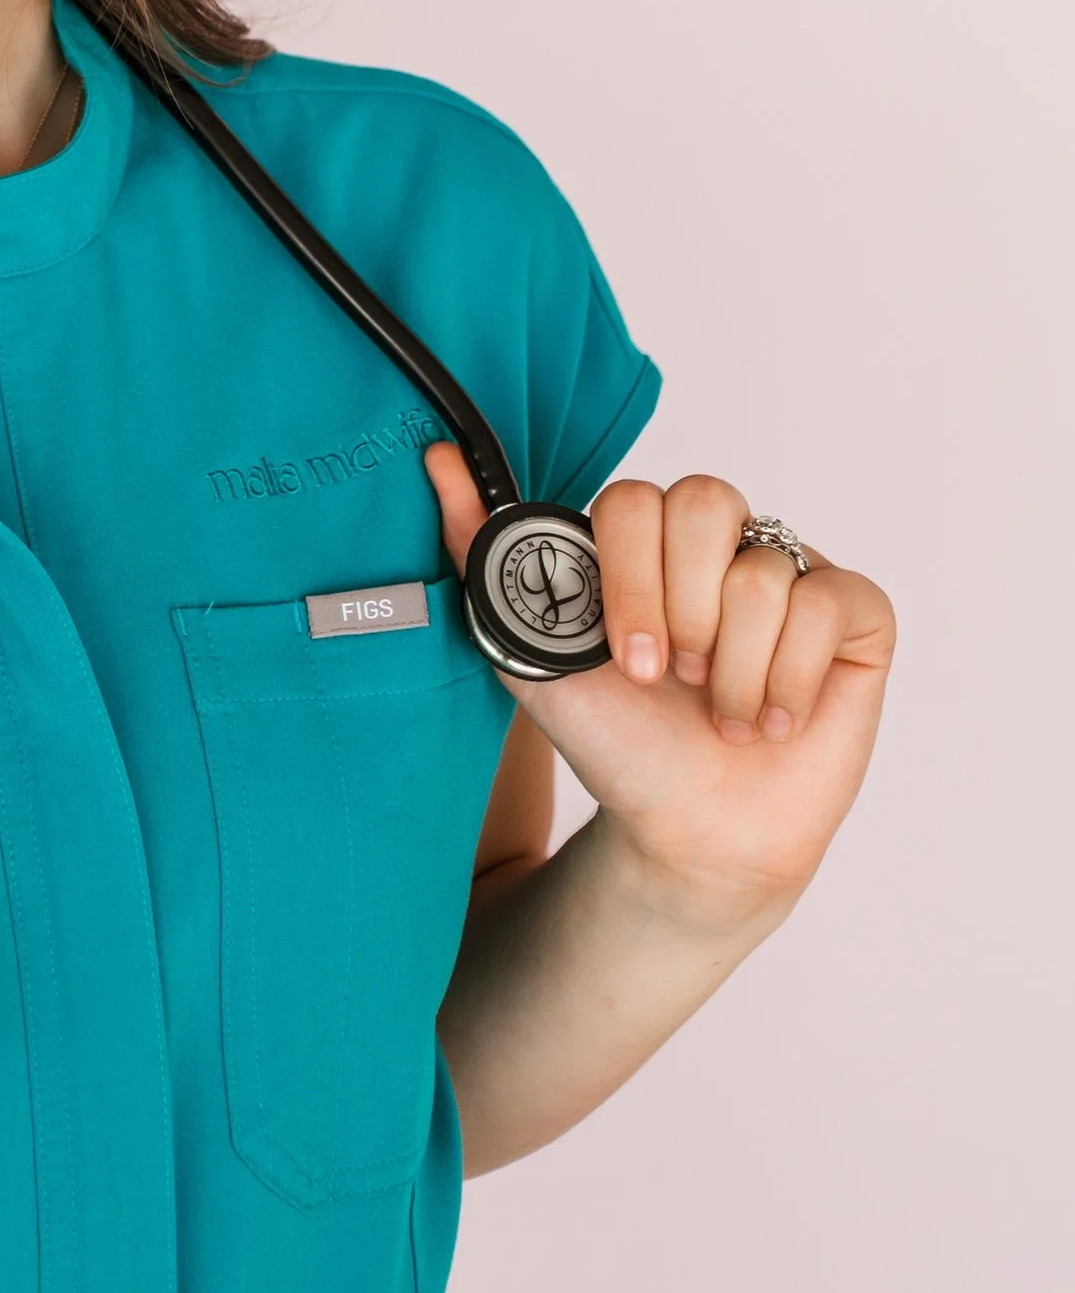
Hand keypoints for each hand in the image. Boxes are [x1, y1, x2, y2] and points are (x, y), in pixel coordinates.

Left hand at [427, 448, 894, 930]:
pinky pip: (834, 604)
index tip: (626, 663)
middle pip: (706, 501)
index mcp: (646, 545)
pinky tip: (772, 720)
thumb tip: (437, 462)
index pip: (636, 498)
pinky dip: (791, 680)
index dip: (631, 579)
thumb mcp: (530, 653)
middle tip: (674, 678)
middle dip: (683, 609)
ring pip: (765, 573)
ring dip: (733, 669)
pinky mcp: (855, 614)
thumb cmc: (619, 742)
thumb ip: (485, 556)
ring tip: (721, 716)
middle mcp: (722, 545)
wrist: (688, 830)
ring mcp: (791, 573)